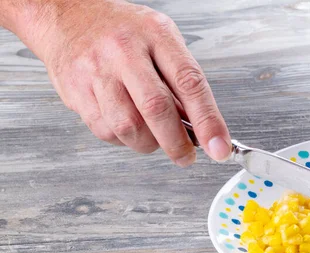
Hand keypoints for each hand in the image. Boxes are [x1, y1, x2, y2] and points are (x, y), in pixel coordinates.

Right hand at [22, 0, 230, 166]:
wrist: (69, 16)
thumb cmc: (123, 30)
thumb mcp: (162, 39)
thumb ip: (181, 80)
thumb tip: (198, 125)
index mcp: (156, 35)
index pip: (190, 83)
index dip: (208, 121)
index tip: (220, 148)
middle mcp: (124, 51)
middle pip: (156, 108)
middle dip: (177, 143)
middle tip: (186, 156)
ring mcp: (97, 71)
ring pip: (128, 126)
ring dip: (148, 143)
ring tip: (154, 137)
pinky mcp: (76, 91)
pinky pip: (105, 130)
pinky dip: (123, 139)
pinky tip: (128, 126)